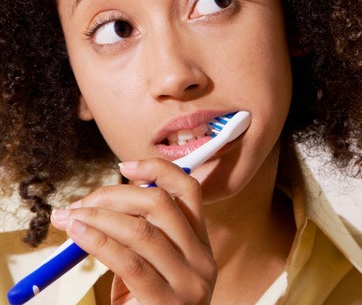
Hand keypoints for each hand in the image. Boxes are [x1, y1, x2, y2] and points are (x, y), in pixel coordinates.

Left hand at [51, 158, 216, 303]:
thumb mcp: (154, 267)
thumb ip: (138, 234)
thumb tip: (98, 204)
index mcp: (201, 243)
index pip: (189, 190)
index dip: (158, 169)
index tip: (124, 166)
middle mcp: (202, 258)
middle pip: (161, 204)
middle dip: (115, 194)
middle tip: (83, 201)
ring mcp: (190, 284)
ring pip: (142, 230)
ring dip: (99, 217)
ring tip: (71, 216)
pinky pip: (130, 262)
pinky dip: (99, 241)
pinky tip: (78, 234)